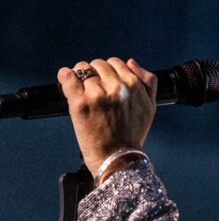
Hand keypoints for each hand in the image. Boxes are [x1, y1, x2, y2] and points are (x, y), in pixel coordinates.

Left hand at [57, 58, 157, 175]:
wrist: (118, 158)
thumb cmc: (133, 135)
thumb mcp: (151, 107)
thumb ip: (148, 81)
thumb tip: (131, 62)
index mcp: (134, 86)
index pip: (116, 63)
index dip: (109, 71)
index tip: (104, 81)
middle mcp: (117, 87)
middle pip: (99, 64)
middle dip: (95, 73)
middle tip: (92, 87)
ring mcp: (97, 95)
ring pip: (83, 69)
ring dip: (80, 76)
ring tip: (81, 89)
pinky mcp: (80, 103)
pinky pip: (68, 77)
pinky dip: (65, 76)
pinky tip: (66, 80)